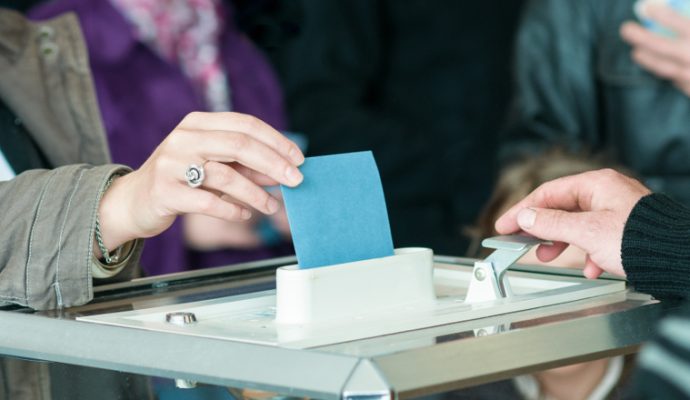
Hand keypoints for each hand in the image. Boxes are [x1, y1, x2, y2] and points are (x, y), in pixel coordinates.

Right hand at [97, 112, 304, 252]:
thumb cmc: (182, 180)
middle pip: (239, 145)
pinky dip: (232, 209)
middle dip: (274, 164)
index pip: (245, 124)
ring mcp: (171, 164)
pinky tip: (245, 214)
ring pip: (226, 175)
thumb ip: (246, 166)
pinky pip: (208, 202)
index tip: (299, 159)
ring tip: (272, 206)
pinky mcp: (165, 192)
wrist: (133, 201)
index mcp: (198, 123)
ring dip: (256, 193)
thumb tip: (285, 172)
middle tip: (296, 181)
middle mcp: (184, 138)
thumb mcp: (214, 166)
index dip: (276, 141)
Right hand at [495, 169, 650, 278]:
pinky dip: (588, 253)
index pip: (547, 193)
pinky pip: (597, 238)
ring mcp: (618, 210)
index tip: (504, 225)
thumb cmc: (641, 240)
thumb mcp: (586, 232)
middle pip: (561, 208)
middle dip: (541, 228)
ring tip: (549, 256)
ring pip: (578, 224)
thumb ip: (551, 223)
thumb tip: (526, 217)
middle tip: (522, 242)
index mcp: (596, 184)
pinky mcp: (626, 229)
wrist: (679, 258)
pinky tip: (589, 267)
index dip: (521, 210)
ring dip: (561, 242)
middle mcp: (607, 193)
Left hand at [621, 4, 689, 95]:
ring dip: (646, 59)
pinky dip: (664, 71)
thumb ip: (688, 27)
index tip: (648, 9)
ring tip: (635, 52)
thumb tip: (668, 12)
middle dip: (641, 37)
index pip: (678, 23)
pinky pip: (675, 80)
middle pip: (662, 46)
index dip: (662, 15)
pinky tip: (657, 67)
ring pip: (663, 67)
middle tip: (625, 29)